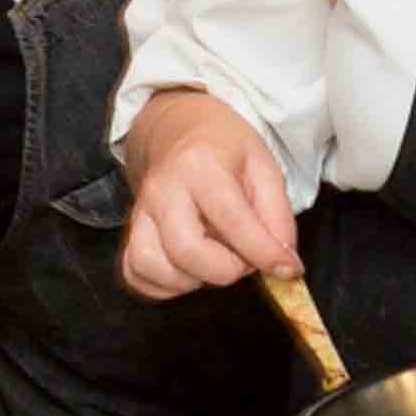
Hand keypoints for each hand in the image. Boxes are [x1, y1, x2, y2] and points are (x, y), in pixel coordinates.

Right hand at [119, 91, 300, 299]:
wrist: (177, 130)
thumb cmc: (223, 150)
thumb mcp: (264, 167)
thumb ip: (278, 217)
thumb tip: (283, 264)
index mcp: (200, 165)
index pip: (232, 221)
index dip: (263, 253)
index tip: (286, 268)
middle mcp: (163, 190)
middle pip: (186, 251)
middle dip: (226, 269)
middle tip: (243, 257)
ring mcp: (140, 212)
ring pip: (153, 266)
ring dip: (192, 280)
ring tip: (214, 260)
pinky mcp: (129, 233)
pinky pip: (136, 275)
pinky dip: (164, 285)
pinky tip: (188, 270)